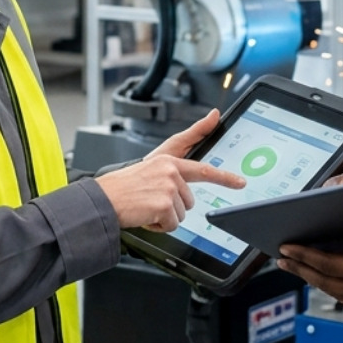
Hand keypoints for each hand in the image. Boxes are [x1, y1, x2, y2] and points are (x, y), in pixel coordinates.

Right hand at [95, 110, 245, 230]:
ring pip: (182, 214)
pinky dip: (158, 226)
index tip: (240, 182)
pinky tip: (144, 215)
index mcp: (169, 160)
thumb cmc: (125, 183)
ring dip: (164, 216)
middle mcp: (171, 171)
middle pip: (189, 200)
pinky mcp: (165, 205)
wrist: (103, 199)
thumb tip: (212, 117)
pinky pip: (172, 225)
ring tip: (145, 206)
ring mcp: (169, 187)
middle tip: (150, 199)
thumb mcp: (152, 163)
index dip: (224, 177)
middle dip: (172, 206)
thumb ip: (184, 142)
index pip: (202, 168)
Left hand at [276, 215, 342, 312]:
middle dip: (303, 268)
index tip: (287, 247)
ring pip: (339, 290)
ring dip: (315, 278)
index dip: (307, 257)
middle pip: (329, 281)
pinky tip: (331, 277)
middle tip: (280, 257)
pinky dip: (334, 284)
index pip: (333, 266)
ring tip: (297, 266)